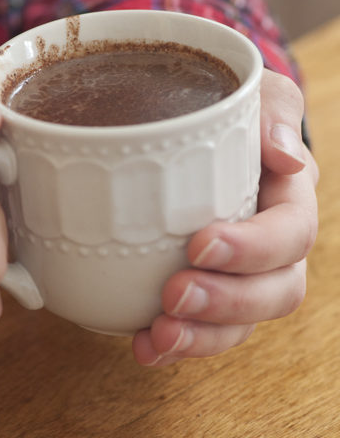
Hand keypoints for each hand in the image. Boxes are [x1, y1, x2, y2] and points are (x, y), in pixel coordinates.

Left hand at [133, 69, 318, 365]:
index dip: (254, 249)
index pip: (293, 232)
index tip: (199, 245)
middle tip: (174, 296)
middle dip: (228, 302)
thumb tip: (286, 155)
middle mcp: (272, 244)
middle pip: (277, 291)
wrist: (189, 133)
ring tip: (157, 336)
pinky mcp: (206, 291)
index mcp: (287, 197)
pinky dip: (173, 345)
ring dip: (201, 336)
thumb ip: (273, 108)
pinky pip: (202, 330)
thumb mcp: (251, 92)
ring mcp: (240, 274)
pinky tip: (143, 345)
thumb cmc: (224, 111)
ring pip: (241, 322)